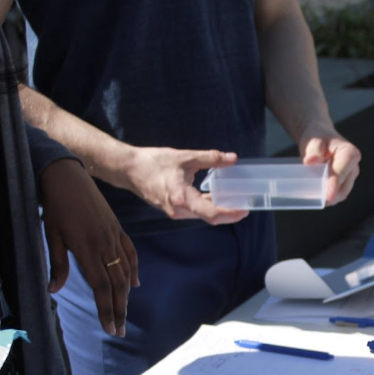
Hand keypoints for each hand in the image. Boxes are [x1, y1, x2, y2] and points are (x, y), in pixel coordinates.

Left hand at [38, 158, 137, 337]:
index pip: (101, 288)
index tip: (110, 328)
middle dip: (118, 310)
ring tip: (124, 314)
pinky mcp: (117, 229)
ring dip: (125, 296)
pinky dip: (133, 270)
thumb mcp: (51, 235)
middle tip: (119, 330)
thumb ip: (57, 264)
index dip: (106, 310)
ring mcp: (114, 237)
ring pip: (125, 272)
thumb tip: (53, 290)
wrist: (66, 175)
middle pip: (116, 285)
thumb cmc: (55, 205)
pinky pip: (130, 254)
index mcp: (87, 250)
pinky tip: (134, 284)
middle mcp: (105, 246)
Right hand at [122, 146, 249, 223]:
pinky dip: (207, 205)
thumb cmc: (153, 162)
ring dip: (218, 209)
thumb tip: (232, 158)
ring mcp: (175, 212)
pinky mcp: (173, 209)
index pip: (211, 213)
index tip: (244, 210)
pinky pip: (195, 210)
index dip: (230, 213)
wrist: (128, 169)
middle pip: (210, 217)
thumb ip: (210, 158)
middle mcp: (179, 210)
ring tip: (235, 200)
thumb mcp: (185, 157)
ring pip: (202, 214)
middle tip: (245, 206)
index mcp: (182, 198)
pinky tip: (216, 196)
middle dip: (229, 213)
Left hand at [300, 131, 360, 205]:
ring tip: (314, 197)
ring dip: (329, 198)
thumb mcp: (314, 140)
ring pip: (342, 193)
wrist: (319, 140)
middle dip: (331, 195)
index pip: (342, 171)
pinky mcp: (345, 183)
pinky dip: (328, 198)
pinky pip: (337, 195)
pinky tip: (317, 197)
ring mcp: (350, 176)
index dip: (335, 183)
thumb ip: (313, 150)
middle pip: (344, 187)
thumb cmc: (317, 138)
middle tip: (314, 199)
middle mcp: (354, 166)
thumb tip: (310, 161)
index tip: (328, 195)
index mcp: (349, 153)